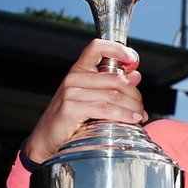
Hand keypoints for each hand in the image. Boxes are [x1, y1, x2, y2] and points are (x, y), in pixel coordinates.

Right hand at [26, 39, 145, 162]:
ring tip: (139, 117)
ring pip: (114, 95)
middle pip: (115, 78)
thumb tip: (136, 75)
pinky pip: (105, 109)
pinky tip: (131, 120)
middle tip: (141, 108)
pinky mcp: (71, 108)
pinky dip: (123, 115)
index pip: (97, 47)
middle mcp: (74, 78)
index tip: (133, 59)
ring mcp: (71, 92)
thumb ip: (113, 85)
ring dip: (132, 107)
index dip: (118, 49)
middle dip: (135, 94)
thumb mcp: (91, 98)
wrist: (46, 140)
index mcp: (78, 70)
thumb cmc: (69, 120)